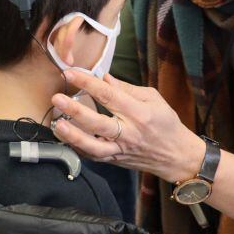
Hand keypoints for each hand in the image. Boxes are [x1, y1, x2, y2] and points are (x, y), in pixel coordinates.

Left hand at [50, 69, 204, 183]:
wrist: (176, 156)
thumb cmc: (166, 124)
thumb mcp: (154, 99)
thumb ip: (127, 88)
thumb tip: (104, 77)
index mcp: (140, 113)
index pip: (110, 96)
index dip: (89, 84)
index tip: (71, 74)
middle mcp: (129, 133)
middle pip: (99, 123)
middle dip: (76, 110)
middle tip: (57, 98)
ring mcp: (121, 149)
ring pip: (94, 146)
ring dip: (73, 136)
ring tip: (57, 125)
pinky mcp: (115, 160)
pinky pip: (93, 157)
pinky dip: (77, 148)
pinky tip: (64, 137)